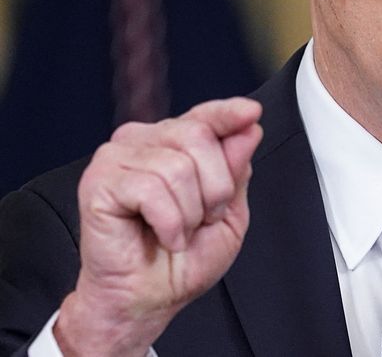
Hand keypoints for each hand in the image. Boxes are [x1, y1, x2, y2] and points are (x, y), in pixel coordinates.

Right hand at [54, 97, 262, 356]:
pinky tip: (162, 236)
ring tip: (178, 230)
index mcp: (174, 144)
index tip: (251, 112)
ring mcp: (117, 158)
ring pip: (178, 166)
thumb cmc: (182, 259)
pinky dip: (168, 222)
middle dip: (215, 187)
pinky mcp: (99, 181)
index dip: (229, 114)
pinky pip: (152, 190)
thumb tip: (248, 129)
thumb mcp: (229, 212)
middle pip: (198, 136)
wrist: (148, 299)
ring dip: (190, 212)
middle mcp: (144, 142)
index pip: (205, 115)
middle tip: (202, 218)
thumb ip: (236, 169)